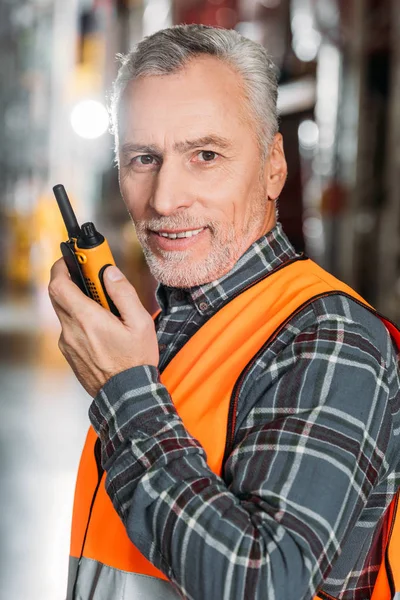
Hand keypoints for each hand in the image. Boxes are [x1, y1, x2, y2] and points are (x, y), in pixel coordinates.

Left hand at [48, 258, 158, 396]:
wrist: (126, 396)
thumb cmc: (136, 361)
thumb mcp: (140, 323)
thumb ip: (123, 293)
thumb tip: (109, 272)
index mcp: (87, 319)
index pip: (59, 284)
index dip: (61, 267)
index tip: (73, 259)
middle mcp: (71, 330)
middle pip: (58, 295)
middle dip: (71, 281)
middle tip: (92, 278)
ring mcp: (68, 343)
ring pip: (66, 312)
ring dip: (80, 303)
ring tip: (106, 310)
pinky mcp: (70, 353)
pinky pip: (71, 329)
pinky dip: (81, 321)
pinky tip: (102, 329)